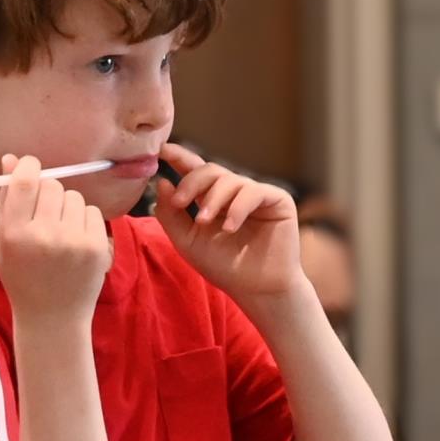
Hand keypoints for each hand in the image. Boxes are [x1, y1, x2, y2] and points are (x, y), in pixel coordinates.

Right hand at [0, 155, 110, 322]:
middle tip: (44, 215)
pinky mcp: (96, 247)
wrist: (52, 318)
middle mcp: (43, 235)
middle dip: (48, 193)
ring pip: (74, 197)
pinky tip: (75, 242)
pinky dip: (84, 222)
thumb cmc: (22, 276)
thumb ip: (7, 200)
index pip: (26, 181)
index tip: (31, 170)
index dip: (30, 167)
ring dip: (67, 208)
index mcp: (13, 233)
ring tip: (60, 232)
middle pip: (52, 185)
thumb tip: (12, 159)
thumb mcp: (3, 241)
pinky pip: (92, 212)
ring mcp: (73, 242)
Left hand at [154, 143, 302, 305]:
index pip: (195, 171)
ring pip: (229, 180)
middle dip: (191, 183)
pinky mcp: (277, 199)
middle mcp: (234, 192)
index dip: (180, 157)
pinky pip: (252, 192)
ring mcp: (256, 194)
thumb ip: (171, 215)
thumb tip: (162, 183)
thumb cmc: (225, 267)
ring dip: (212, 200)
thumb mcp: (188, 242)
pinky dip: (237, 208)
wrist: (257, 290)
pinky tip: (229, 228)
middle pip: (210, 170)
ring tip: (204, 223)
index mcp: (212, 199)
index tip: (162, 151)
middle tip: (179, 203)